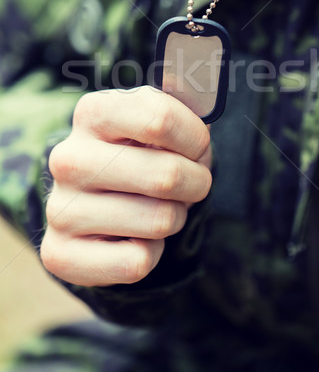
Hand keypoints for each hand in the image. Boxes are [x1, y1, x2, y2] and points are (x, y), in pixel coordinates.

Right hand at [41, 86, 211, 286]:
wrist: (94, 198)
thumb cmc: (139, 153)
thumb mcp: (158, 121)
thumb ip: (182, 111)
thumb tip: (205, 109)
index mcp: (93, 113)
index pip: (161, 119)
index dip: (195, 139)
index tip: (196, 147)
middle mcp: (68, 158)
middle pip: (167, 176)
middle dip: (196, 183)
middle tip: (189, 183)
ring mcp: (61, 208)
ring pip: (160, 221)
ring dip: (174, 217)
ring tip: (157, 206)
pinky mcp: (60, 254)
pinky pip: (138, 261)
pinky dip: (152, 251)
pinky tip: (134, 235)